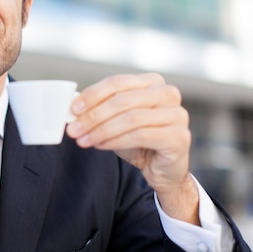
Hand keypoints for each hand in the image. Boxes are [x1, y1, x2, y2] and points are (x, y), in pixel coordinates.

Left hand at [66, 73, 199, 223]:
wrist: (162, 169)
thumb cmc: (138, 141)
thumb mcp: (115, 120)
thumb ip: (98, 109)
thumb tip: (73, 106)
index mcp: (153, 82)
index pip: (118, 82)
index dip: (93, 94)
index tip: (73, 109)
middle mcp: (168, 94)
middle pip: (122, 100)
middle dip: (93, 115)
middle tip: (74, 129)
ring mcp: (177, 114)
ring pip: (130, 118)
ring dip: (101, 130)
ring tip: (84, 140)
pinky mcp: (179, 137)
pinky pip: (139, 135)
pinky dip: (115, 141)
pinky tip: (100, 145)